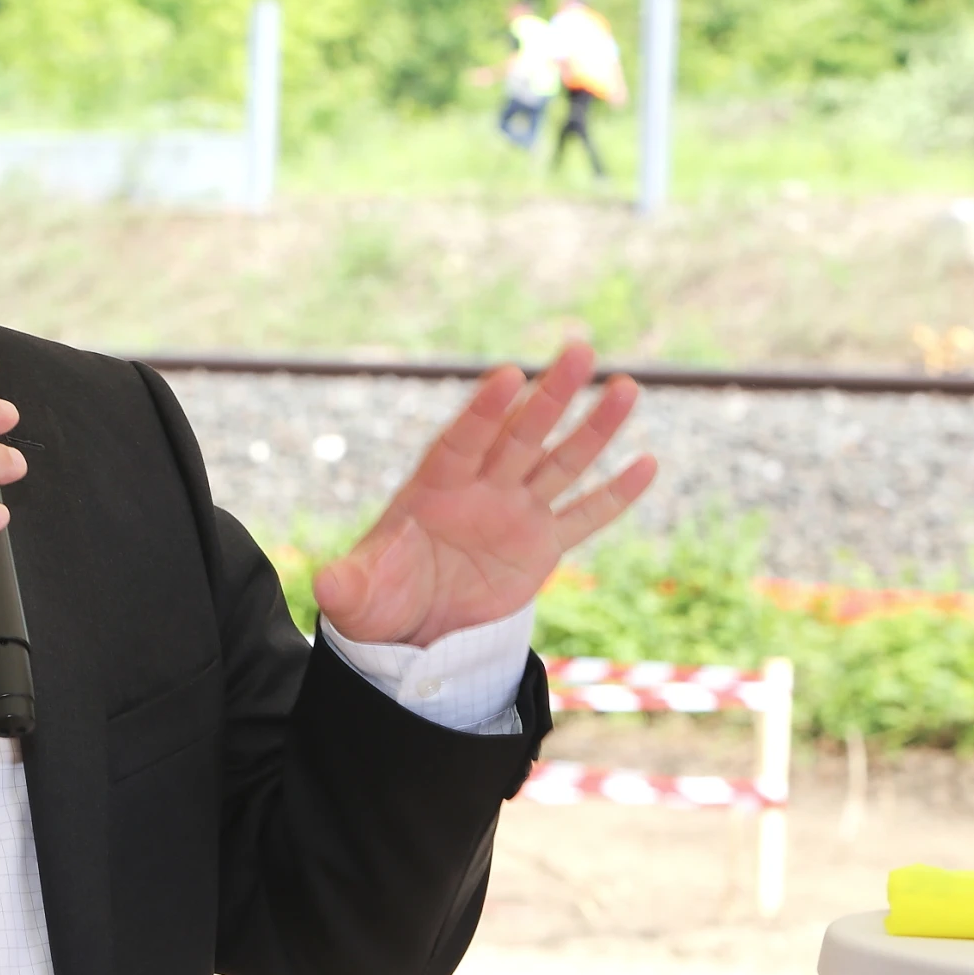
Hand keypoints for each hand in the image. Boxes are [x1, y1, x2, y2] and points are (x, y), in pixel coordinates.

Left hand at [315, 343, 655, 647]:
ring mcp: (516, 512)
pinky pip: (585, 517)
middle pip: (520, 434)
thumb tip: (326, 584)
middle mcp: (481, 488)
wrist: (415, 626)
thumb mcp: (359, 596)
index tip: (508, 375)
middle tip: (578, 348)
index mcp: (435, 487)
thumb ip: (349, 584)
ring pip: (561, 462)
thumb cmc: (380, 599)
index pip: (463, 439)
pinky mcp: (542, 545)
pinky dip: (614, 494)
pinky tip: (647, 463)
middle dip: (549, 395)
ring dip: (594, 428)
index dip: (485, 410)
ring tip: (625, 386)